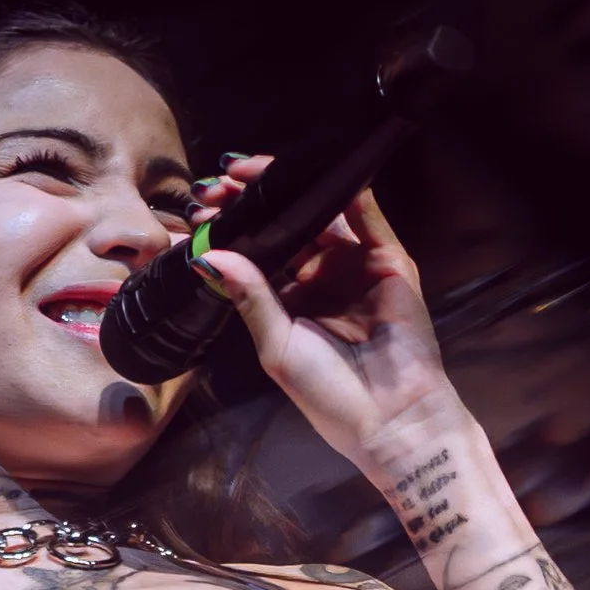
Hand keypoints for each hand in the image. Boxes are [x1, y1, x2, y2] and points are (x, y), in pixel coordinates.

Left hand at [197, 184, 463, 478]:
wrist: (388, 418)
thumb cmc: (328, 393)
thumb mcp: (276, 346)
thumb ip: (250, 297)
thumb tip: (208, 256)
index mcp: (290, 297)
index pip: (257, 250)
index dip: (230, 228)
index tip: (200, 210)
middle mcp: (321, 275)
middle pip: (286, 224)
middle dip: (251, 200)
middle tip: (216, 184)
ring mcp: (355, 264)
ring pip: (320, 212)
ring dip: (287, 189)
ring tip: (249, 175)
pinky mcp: (389, 259)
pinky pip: (366, 215)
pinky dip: (342, 189)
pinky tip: (312, 172)